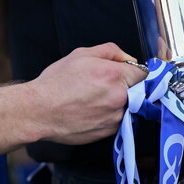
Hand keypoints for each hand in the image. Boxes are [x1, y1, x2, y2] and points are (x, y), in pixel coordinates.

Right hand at [30, 43, 145, 144]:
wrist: (39, 111)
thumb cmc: (56, 83)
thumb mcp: (81, 54)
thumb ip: (110, 51)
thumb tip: (127, 58)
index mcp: (115, 75)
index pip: (143, 73)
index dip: (133, 72)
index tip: (126, 74)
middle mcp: (119, 97)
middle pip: (139, 91)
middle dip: (127, 87)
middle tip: (105, 86)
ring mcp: (115, 117)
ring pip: (129, 107)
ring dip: (119, 103)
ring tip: (94, 99)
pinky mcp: (108, 132)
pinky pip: (118, 121)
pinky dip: (110, 116)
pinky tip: (92, 111)